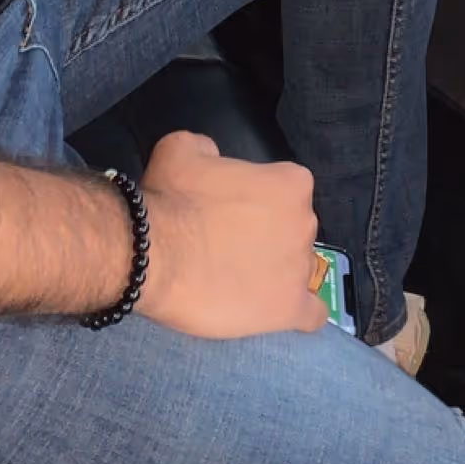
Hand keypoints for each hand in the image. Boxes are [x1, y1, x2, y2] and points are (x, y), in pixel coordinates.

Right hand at [138, 131, 328, 339]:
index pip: (286, 189)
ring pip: (299, 269)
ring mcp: (300, 268)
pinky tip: (279, 310)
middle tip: (228, 244)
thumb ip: (208, 150)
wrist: (152, 254)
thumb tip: (213, 159)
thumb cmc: (171, 198)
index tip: (231, 210)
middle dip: (267, 235)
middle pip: (293, 229)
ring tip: (239, 282)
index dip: (258, 200)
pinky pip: (312, 314)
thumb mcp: (182, 149)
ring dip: (276, 273)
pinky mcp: (289, 308)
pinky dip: (300, 312)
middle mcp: (305, 222)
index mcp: (292, 182)